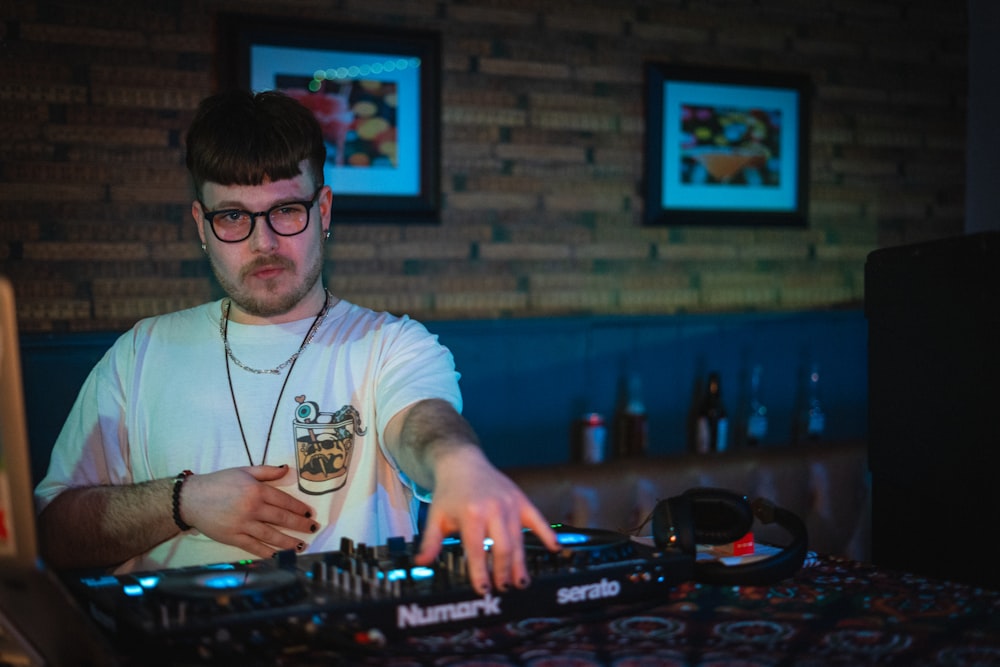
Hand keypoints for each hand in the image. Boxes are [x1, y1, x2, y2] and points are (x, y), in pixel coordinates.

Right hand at [180, 465, 318, 558]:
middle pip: (282, 519)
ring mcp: (243, 525)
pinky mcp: (233, 537)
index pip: (284, 501)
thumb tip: (286, 469)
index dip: (299, 508)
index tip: (309, 513)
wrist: (192, 498)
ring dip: (288, 542)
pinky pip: (253, 547)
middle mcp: (252, 508)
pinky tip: (277, 555)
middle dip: (300, 525)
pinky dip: (266, 552)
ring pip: (271, 535)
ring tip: (302, 546)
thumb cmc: (219, 482)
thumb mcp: (244, 471)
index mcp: (257, 490)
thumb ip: (266, 471)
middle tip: (313, 529)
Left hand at [413, 448, 558, 594]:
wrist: (463, 463)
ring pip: (519, 539)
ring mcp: (510, 504)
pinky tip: (555, 548)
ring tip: (520, 582)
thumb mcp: (436, 516)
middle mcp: (493, 508)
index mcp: (471, 513)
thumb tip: (421, 563)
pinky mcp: (521, 500)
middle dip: (503, 571)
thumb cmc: (450, 492)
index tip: (483, 590)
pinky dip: (547, 534)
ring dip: (520, 563)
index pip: (477, 549)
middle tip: (503, 588)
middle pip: (502, 547)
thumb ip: (430, 542)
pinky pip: (537, 519)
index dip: (480, 572)